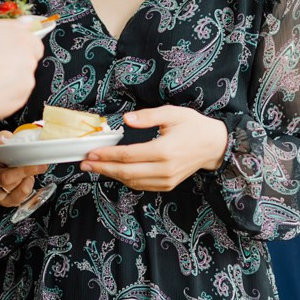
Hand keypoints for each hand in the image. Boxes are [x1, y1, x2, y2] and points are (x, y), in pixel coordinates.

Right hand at [0, 19, 43, 119]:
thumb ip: (7, 24)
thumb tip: (24, 22)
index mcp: (21, 39)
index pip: (33, 39)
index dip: (18, 43)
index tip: (6, 46)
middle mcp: (28, 60)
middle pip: (28, 58)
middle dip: (14, 60)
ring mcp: (26, 82)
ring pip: (22, 77)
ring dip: (10, 76)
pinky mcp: (19, 100)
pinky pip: (16, 94)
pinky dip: (5, 92)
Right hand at [0, 134, 44, 207]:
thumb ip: (2, 139)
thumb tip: (3, 140)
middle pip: (1, 177)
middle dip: (21, 170)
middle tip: (35, 163)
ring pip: (12, 187)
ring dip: (25, 177)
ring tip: (29, 169)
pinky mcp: (1, 202)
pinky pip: (18, 197)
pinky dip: (27, 186)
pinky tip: (26, 179)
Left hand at [81, 106, 228, 190]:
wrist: (214, 145)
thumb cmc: (193, 126)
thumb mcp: (172, 113)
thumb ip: (148, 116)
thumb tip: (126, 119)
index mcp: (165, 150)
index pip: (128, 155)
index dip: (107, 155)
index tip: (91, 152)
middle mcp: (165, 169)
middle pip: (126, 172)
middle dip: (103, 168)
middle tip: (85, 164)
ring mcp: (167, 180)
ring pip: (132, 181)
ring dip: (111, 175)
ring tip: (95, 167)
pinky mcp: (167, 185)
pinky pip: (141, 185)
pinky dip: (125, 179)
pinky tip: (114, 171)